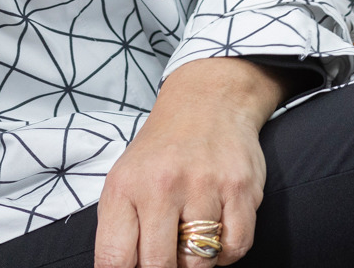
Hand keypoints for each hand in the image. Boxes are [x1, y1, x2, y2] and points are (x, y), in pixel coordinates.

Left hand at [93, 58, 285, 267]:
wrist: (206, 103)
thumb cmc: (160, 153)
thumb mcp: (125, 181)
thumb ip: (120, 230)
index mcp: (124, 187)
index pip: (114, 258)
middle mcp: (161, 186)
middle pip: (159, 267)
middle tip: (167, 258)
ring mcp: (202, 187)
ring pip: (200, 263)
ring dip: (196, 262)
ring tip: (191, 238)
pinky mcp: (239, 189)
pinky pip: (235, 248)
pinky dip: (226, 253)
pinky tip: (217, 233)